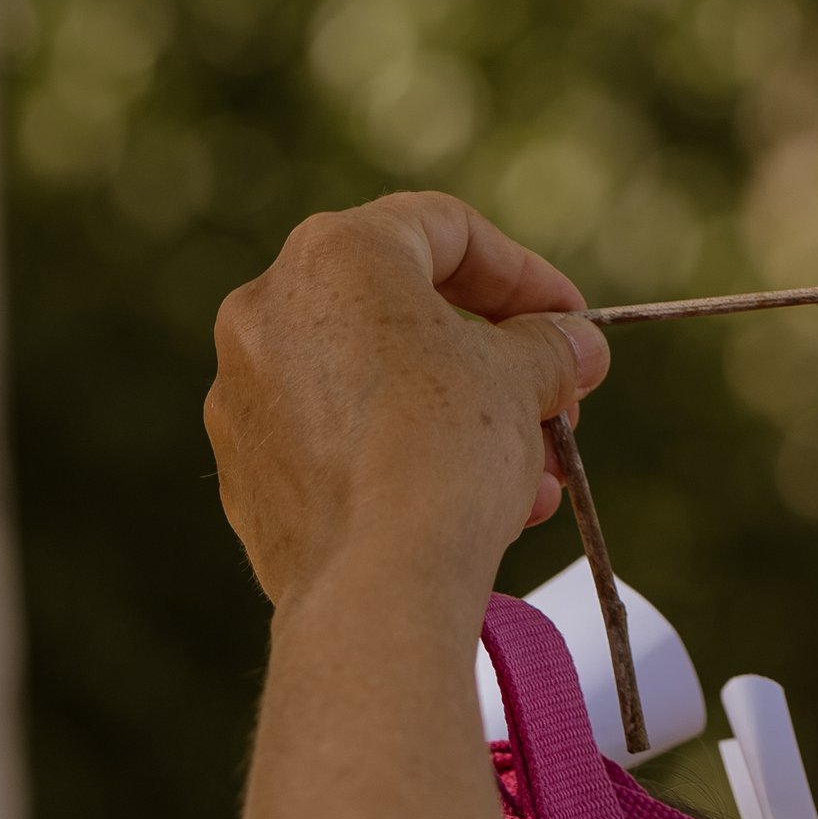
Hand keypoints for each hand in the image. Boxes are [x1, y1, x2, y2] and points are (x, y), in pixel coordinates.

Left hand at [204, 194, 608, 614]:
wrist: (374, 586)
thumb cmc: (446, 455)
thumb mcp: (520, 380)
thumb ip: (548, 347)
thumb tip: (574, 346)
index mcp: (333, 254)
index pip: (446, 232)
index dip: (524, 277)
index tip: (571, 323)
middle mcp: (267, 312)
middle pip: (403, 317)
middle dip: (493, 364)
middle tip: (553, 407)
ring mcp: (243, 398)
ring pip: (371, 392)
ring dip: (457, 427)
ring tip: (532, 481)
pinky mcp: (243, 477)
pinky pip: (335, 450)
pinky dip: (398, 466)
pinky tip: (462, 512)